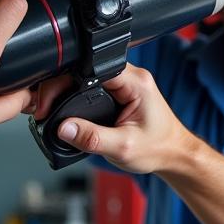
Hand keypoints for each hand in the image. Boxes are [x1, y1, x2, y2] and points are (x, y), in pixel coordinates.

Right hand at [36, 63, 196, 174]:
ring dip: (72, 93)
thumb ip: (92, 138)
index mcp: (136, 82)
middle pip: (88, 70)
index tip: (52, 99)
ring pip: (89, 78)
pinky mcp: (122, 92)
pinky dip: (81, 99)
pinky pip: (95, 88)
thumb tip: (64, 128)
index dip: (68, 79)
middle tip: (48, 109)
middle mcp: (132, 77)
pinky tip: (74, 113)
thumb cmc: (159, 149)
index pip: (94, 68)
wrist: (174, 155)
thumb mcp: (123, 147)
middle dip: (64, 87)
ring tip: (58, 112)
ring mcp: (127, 83)